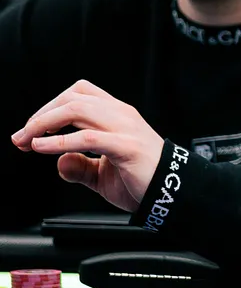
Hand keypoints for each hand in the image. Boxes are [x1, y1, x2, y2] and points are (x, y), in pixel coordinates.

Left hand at [11, 80, 164, 211]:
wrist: (171, 194)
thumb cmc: (142, 181)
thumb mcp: (102, 174)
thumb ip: (79, 166)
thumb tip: (58, 160)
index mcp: (117, 116)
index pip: (79, 94)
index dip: (50, 107)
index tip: (32, 131)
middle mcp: (121, 115)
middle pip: (73, 97)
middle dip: (41, 115)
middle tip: (22, 136)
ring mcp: (125, 129)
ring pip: (78, 109)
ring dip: (45, 123)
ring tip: (28, 140)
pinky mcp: (126, 147)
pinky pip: (87, 137)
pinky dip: (59, 141)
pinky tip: (42, 149)